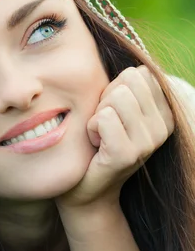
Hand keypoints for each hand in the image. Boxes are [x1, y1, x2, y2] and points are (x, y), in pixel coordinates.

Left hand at [55, 66, 174, 214]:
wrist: (85, 190)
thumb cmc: (97, 144)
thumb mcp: (117, 111)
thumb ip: (127, 87)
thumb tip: (132, 61)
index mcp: (165, 113)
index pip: (138, 73)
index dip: (115, 89)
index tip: (113, 116)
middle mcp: (163, 127)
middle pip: (127, 81)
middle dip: (105, 100)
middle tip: (103, 127)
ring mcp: (148, 142)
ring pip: (115, 97)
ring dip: (97, 115)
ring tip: (100, 137)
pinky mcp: (127, 154)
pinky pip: (104, 117)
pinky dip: (91, 128)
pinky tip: (96, 146)